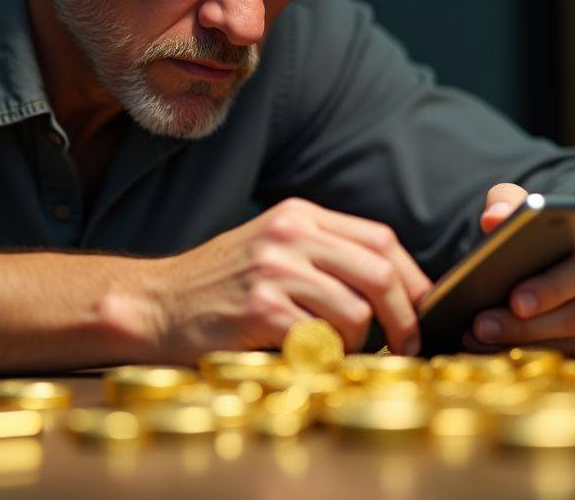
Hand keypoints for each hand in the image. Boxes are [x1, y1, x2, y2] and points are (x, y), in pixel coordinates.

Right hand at [151, 198, 431, 359]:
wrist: (152, 304)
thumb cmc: (218, 286)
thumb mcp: (272, 248)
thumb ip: (325, 256)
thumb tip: (395, 290)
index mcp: (299, 215)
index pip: (381, 240)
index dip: (413, 280)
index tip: (422, 311)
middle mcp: (289, 233)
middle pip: (379, 272)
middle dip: (404, 317)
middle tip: (405, 346)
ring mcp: (273, 269)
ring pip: (356, 311)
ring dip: (357, 344)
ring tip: (335, 352)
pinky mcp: (259, 308)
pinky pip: (320, 338)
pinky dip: (325, 358)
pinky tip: (307, 360)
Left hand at [465, 183, 574, 354]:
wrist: (574, 256)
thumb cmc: (547, 231)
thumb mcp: (529, 208)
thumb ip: (508, 202)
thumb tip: (493, 218)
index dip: (551, 286)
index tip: (514, 299)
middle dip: (527, 323)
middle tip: (483, 325)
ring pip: (574, 337)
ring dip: (523, 342)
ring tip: (479, 335)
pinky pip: (572, 351)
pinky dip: (531, 352)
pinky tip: (494, 346)